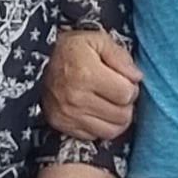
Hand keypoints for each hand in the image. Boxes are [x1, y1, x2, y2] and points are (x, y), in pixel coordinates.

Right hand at [44, 29, 142, 144]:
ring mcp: (69, 115)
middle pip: (121, 115)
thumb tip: (137, 78)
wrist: (40, 61)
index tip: (123, 80)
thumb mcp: (98, 41)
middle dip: (125, 104)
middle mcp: (76, 98)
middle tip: (118, 92)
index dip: (130, 87)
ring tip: (111, 103)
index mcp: (87, 74)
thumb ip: (121, 57)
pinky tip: (98, 112)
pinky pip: (95, 136)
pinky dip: (101, 126)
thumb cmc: (73, 49)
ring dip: (116, 118)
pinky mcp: (64, 125)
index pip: (126, 94)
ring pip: (111, 130)